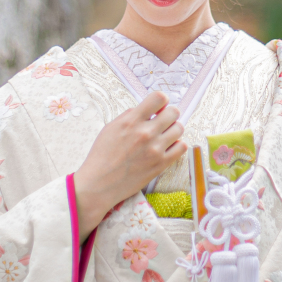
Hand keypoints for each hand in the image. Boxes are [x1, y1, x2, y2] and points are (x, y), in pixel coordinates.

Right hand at [73, 91, 185, 239]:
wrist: (100, 183)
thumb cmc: (102, 155)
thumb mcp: (111, 127)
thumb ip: (130, 116)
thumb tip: (147, 109)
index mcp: (132, 121)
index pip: (159, 98)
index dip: (161, 100)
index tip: (159, 107)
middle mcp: (146, 133)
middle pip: (173, 112)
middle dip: (168, 114)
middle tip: (162, 121)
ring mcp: (155, 149)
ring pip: (179, 128)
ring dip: (173, 129)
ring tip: (164, 135)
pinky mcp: (161, 164)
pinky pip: (181, 147)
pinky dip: (177, 144)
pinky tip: (167, 146)